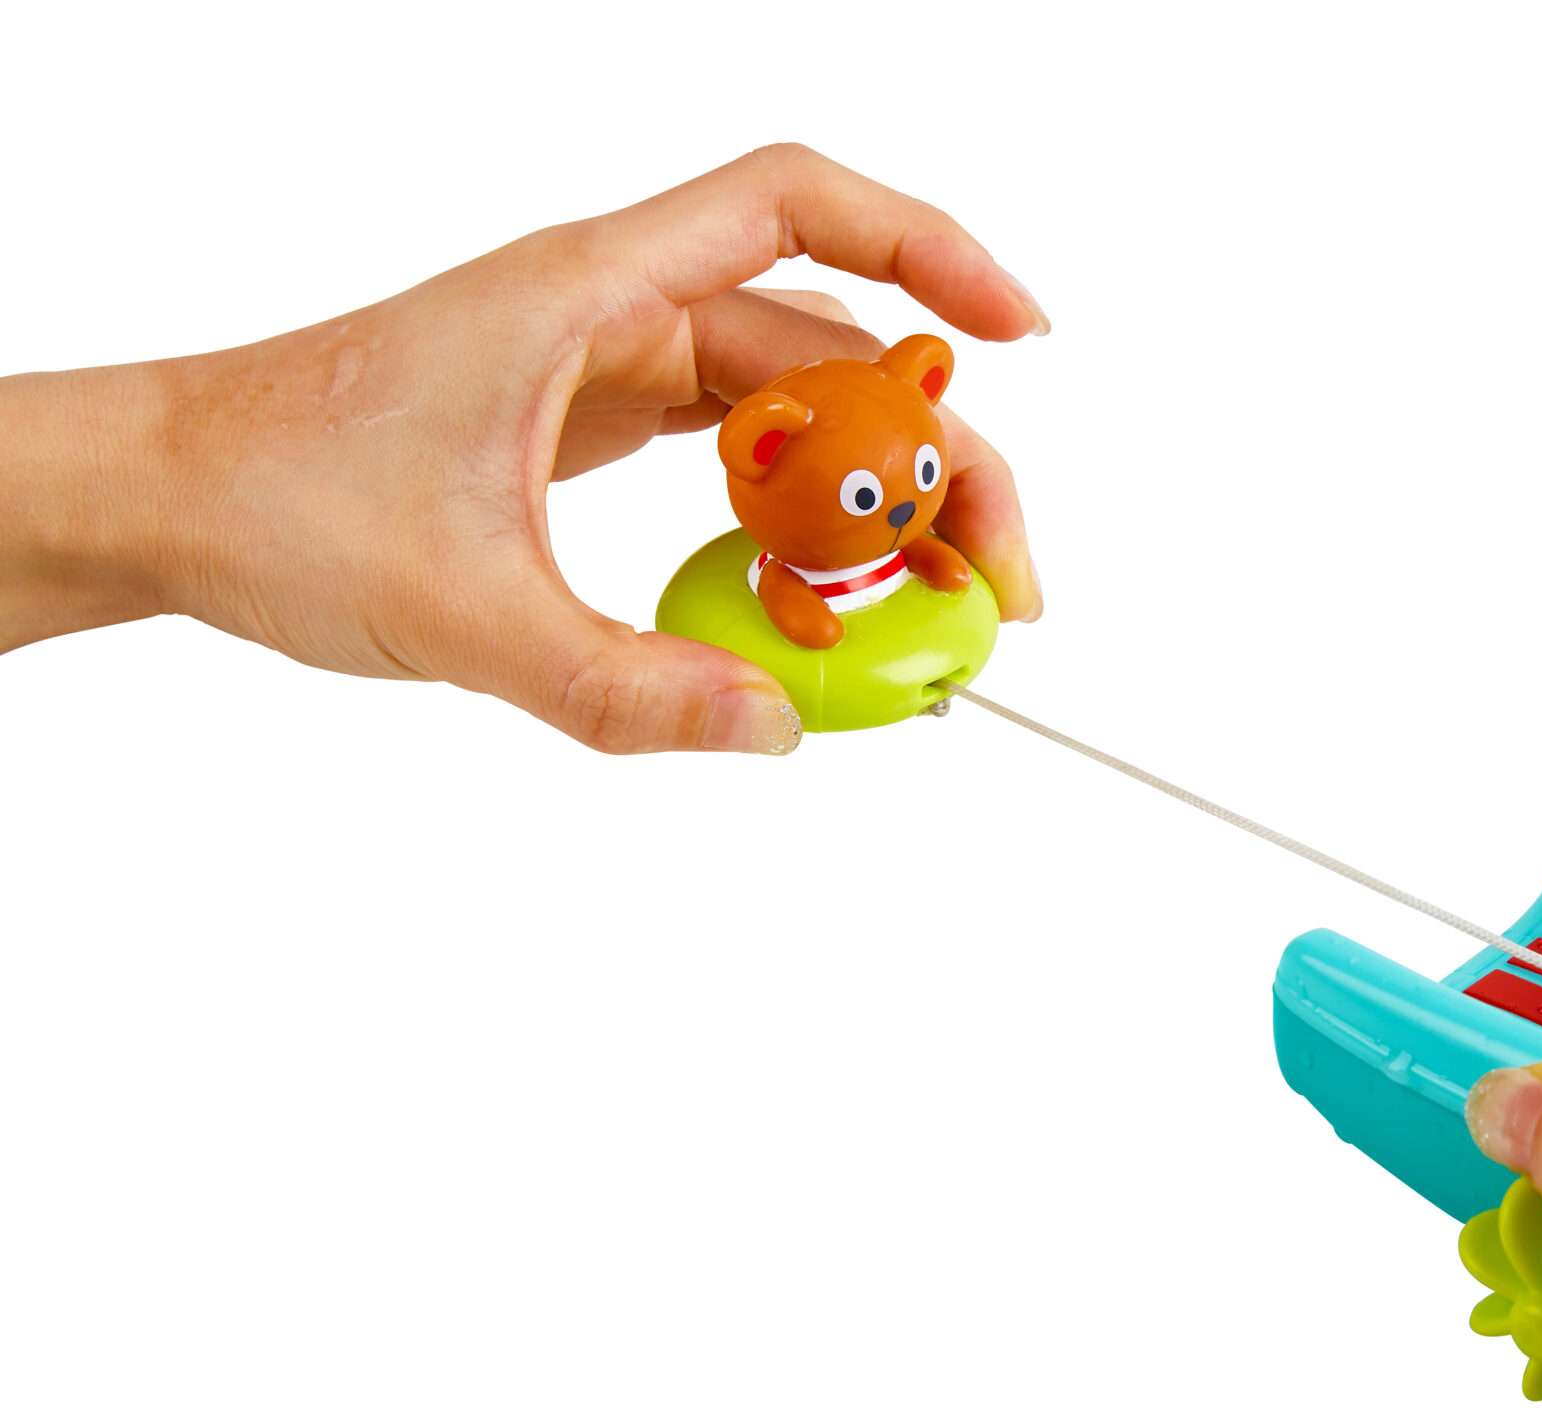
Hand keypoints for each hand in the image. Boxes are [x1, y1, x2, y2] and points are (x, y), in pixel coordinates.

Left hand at [0, 144, 1045, 753]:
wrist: (168, 496)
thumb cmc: (274, 499)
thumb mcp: (459, 615)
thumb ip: (621, 686)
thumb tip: (775, 728)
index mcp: (588, 292)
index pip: (794, 209)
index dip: (927, 251)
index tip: (1020, 333)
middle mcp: (617, 309)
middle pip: (835, 350)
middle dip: (935, 457)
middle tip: (996, 585)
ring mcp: (613, 365)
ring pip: (799, 412)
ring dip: (879, 503)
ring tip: (934, 609)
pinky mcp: (602, 422)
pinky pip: (744, 455)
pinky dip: (803, 521)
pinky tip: (827, 593)